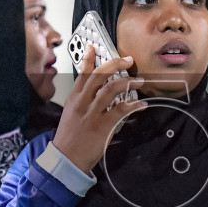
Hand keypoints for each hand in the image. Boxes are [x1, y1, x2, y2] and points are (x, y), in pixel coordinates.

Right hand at [50, 45, 143, 173]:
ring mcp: (92, 114)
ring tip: (139, 80)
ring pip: (110, 89)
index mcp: (74, 99)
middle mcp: (82, 103)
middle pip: (98, 76)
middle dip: (114, 64)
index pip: (82, 74)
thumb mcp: (72, 116)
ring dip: (127, 83)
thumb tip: (102, 95)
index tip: (95, 47)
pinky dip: (133, 106)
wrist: (66, 159)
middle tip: (128, 60)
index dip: (89, 59)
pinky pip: (121, 110)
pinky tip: (141, 105)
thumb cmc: (70, 139)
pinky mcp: (102, 126)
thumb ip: (85, 104)